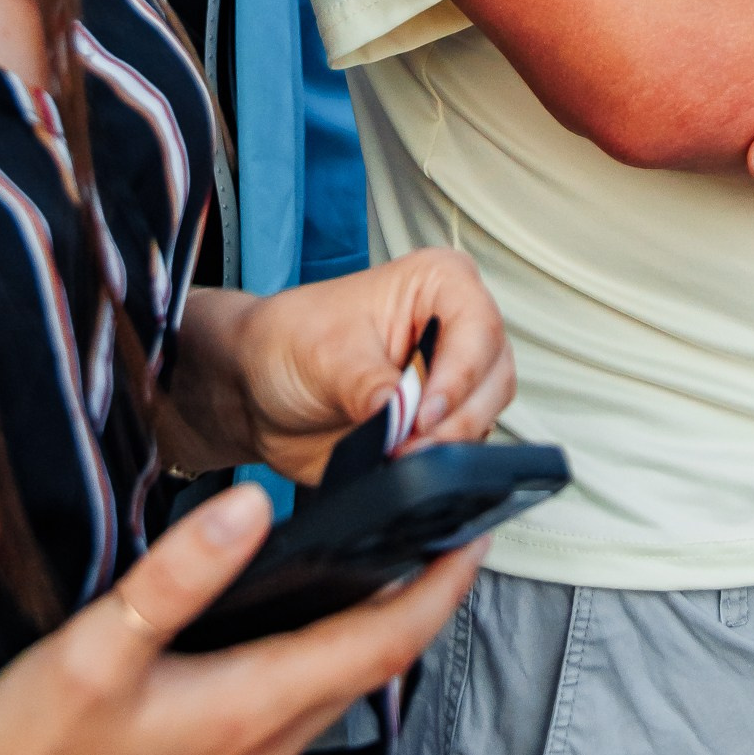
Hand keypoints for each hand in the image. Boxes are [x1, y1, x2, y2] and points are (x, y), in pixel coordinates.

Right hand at [0, 482, 479, 754]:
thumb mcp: (91, 653)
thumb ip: (177, 575)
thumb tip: (250, 502)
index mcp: (252, 707)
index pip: (386, 637)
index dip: (443, 581)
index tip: (480, 525)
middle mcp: (264, 747)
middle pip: (375, 660)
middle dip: (422, 593)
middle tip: (445, 523)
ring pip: (336, 687)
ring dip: (373, 625)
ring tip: (384, 555)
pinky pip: (295, 710)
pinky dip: (322, 656)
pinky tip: (294, 624)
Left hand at [167, 250, 512, 483]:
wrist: (259, 390)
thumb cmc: (289, 342)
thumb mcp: (323, 353)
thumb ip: (365, 384)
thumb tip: (398, 418)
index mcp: (440, 285)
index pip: (478, 327)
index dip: (458, 375)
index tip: (422, 416)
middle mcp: (457, 329)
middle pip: (493, 375)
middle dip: (457, 419)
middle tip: (410, 448)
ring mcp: (453, 379)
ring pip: (486, 415)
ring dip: (449, 445)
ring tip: (400, 458)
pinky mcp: (441, 424)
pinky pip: (463, 448)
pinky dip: (441, 464)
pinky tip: (405, 469)